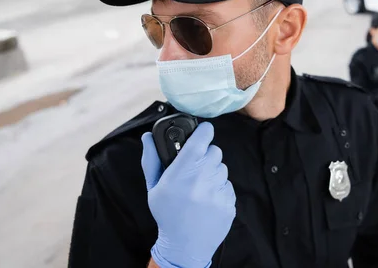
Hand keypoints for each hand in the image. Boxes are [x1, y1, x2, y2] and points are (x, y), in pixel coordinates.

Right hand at [141, 123, 235, 267]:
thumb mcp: (153, 187)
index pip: (201, 139)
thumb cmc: (167, 214)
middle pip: (215, 151)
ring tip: (200, 186)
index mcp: (182, 173)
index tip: (203, 130)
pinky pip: (228, 185)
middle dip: (206, 155)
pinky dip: (219, 188)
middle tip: (196, 166)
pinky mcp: (229, 203)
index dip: (204, 131)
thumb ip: (151, 159)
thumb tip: (148, 137)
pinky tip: (207, 199)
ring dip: (213, 172)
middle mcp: (202, 180)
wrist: (185, 246)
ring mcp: (218, 192)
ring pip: (222, 168)